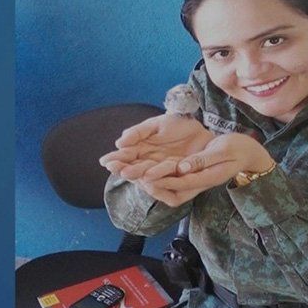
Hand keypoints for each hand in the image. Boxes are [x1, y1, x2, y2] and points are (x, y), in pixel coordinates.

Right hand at [98, 114, 213, 180]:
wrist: (202, 130)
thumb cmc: (178, 126)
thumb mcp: (156, 124)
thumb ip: (138, 132)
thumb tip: (119, 142)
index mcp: (142, 151)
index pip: (126, 157)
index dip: (116, 160)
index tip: (106, 161)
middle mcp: (149, 164)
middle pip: (134, 169)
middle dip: (125, 169)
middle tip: (116, 168)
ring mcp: (163, 172)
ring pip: (149, 176)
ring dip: (139, 174)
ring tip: (129, 172)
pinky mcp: (178, 179)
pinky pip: (167, 183)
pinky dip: (158, 180)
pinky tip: (149, 176)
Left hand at [139, 133, 274, 206]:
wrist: (245, 153)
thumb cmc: (236, 151)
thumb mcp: (222, 152)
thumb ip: (202, 161)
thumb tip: (182, 168)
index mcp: (203, 180)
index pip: (177, 184)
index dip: (159, 180)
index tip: (143, 176)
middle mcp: (194, 184)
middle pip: (165, 188)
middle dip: (145, 182)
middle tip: (126, 173)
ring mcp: (189, 180)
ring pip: (163, 184)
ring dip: (143, 178)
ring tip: (125, 169)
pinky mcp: (186, 174)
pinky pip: (165, 177)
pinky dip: (150, 172)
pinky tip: (137, 164)